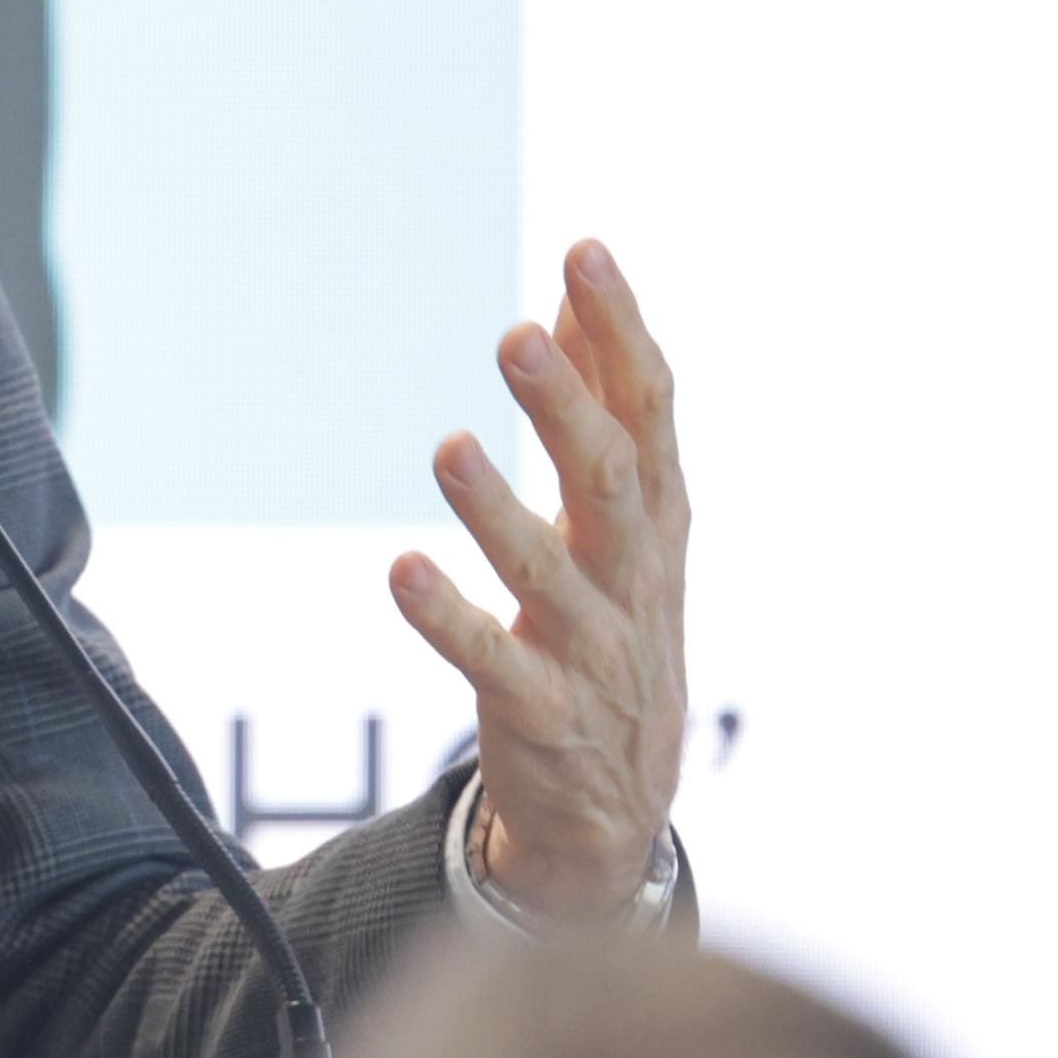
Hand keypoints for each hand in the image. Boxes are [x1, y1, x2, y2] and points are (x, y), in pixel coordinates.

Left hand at [388, 240, 690, 922]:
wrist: (619, 805)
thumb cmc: (616, 625)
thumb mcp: (627, 518)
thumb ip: (604, 407)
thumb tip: (577, 289)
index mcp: (657, 517)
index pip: (650, 411)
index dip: (622, 334)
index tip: (586, 251)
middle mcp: (633, 576)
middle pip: (605, 480)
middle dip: (565, 408)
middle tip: (518, 336)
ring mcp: (591, 648)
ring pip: (547, 572)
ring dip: (498, 511)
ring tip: (448, 450)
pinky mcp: (540, 712)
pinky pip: (493, 663)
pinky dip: (448, 619)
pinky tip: (400, 573)